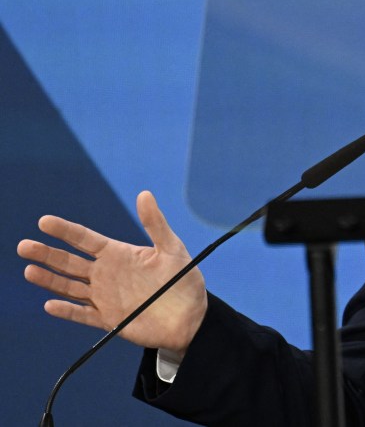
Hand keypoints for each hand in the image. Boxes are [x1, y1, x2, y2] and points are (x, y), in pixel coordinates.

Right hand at [17, 191, 207, 359]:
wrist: (191, 316)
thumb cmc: (184, 279)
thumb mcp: (172, 248)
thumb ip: (155, 224)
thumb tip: (144, 194)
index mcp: (118, 254)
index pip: (85, 239)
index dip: (65, 230)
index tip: (44, 221)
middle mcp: (106, 274)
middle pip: (69, 261)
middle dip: (47, 253)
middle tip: (24, 246)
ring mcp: (104, 297)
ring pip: (69, 287)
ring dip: (49, 280)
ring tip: (29, 270)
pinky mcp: (108, 319)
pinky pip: (82, 314)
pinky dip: (66, 311)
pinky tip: (50, 304)